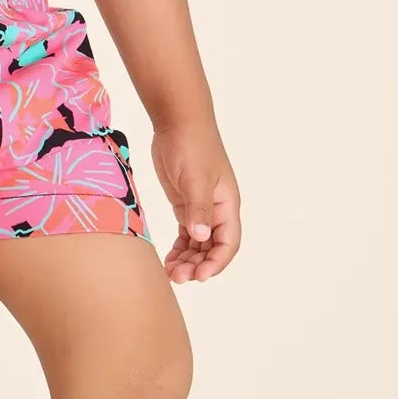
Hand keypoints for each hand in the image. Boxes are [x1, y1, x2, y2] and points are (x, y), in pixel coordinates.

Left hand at [150, 121, 240, 282]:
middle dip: (197, 265)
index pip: (228, 243)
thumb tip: (201, 237)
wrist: (177, 121)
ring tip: (170, 273)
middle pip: (212, 248)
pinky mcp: (184, 204)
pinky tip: (168, 260)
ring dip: (187, 260)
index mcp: (227, 205)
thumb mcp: (195, 178)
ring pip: (198, 244)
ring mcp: (200, 208)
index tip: (199, 276)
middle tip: (177, 277)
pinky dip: (179, 249)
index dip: (216, 262)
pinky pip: (186, 234)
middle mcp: (217, 210)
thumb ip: (198, 208)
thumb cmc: (191, 146)